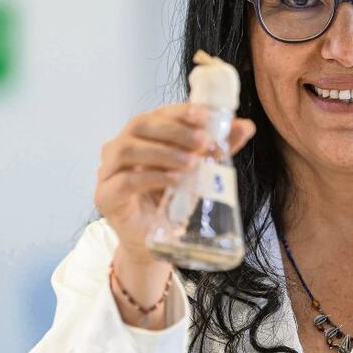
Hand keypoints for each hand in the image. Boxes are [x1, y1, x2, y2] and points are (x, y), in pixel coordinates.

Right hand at [95, 104, 256, 263]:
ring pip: (128, 149)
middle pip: (141, 125)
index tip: (206, 116)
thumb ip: (218, 147)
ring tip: (192, 162)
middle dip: (175, 130)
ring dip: (163, 152)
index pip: (158, 113)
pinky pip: (125, 181)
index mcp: (141, 135)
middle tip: (203, 141)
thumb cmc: (170, 200)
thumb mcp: (199, 169)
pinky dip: (152, 177)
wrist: (152, 240)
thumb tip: (246, 126)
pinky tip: (174, 179)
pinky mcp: (106, 196)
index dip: (181, 112)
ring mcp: (108, 171)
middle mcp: (119, 147)